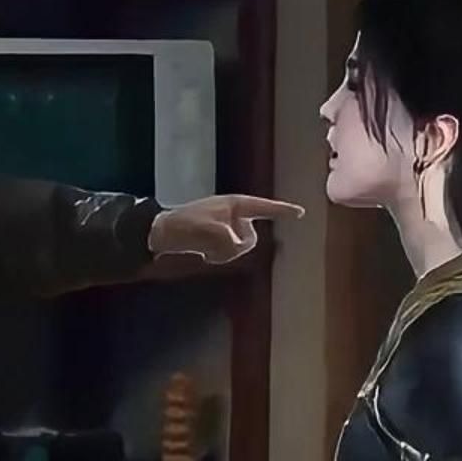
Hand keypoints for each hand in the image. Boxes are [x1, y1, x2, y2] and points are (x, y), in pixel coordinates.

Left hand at [149, 194, 303, 264]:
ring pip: (240, 249)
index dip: (283, 210)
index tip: (300, 213)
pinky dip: (218, 256)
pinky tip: (204, 254)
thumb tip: (237, 246)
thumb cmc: (184, 225)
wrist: (161, 233)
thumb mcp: (209, 230)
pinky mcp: (219, 239)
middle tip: (213, 245)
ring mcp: (227, 227)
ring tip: (205, 248)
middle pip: (251, 238)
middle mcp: (234, 215)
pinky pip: (230, 254)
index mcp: (235, 204)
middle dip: (235, 246)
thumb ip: (230, 238)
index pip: (265, 207)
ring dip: (224, 253)